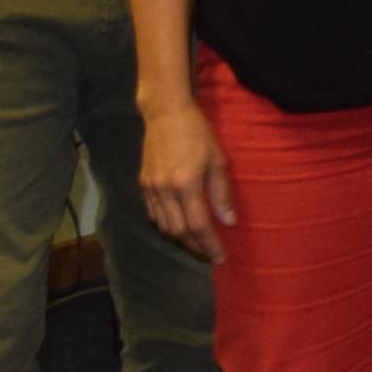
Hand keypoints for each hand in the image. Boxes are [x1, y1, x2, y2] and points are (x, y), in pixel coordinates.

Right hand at [139, 99, 236, 261]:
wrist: (165, 114)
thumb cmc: (197, 133)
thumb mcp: (217, 161)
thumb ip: (221, 194)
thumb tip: (229, 222)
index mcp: (185, 184)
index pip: (198, 225)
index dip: (209, 244)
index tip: (220, 257)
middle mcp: (164, 190)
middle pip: (178, 231)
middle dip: (195, 247)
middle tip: (210, 255)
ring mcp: (151, 188)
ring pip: (164, 226)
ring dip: (181, 240)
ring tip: (197, 245)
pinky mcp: (143, 184)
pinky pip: (154, 214)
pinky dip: (167, 226)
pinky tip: (179, 228)